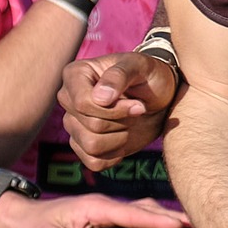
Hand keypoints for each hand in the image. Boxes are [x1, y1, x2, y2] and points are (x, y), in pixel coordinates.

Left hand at [0, 191, 190, 227]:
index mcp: (97, 208)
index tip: (178, 223)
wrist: (26, 223)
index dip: (154, 219)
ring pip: (146, 222)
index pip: (130, 214)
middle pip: (145, 212)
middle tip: (198, 225)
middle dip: (171, 219)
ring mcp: (113, 221)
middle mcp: (110, 210)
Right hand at [58, 52, 176, 170]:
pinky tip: (125, 138)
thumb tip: (99, 98)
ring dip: (121, 137)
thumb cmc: (149, 75)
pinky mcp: (82, 145)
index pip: (83, 104)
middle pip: (91, 125)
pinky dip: (115, 155)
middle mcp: (68, 100)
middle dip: (122, 121)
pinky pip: (93, 162)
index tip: (138, 104)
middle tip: (137, 109)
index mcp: (75, 75)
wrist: (160, 96)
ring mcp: (73, 124)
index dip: (114, 109)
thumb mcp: (140, 66)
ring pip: (91, 146)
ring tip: (130, 122)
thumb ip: (119, 76)